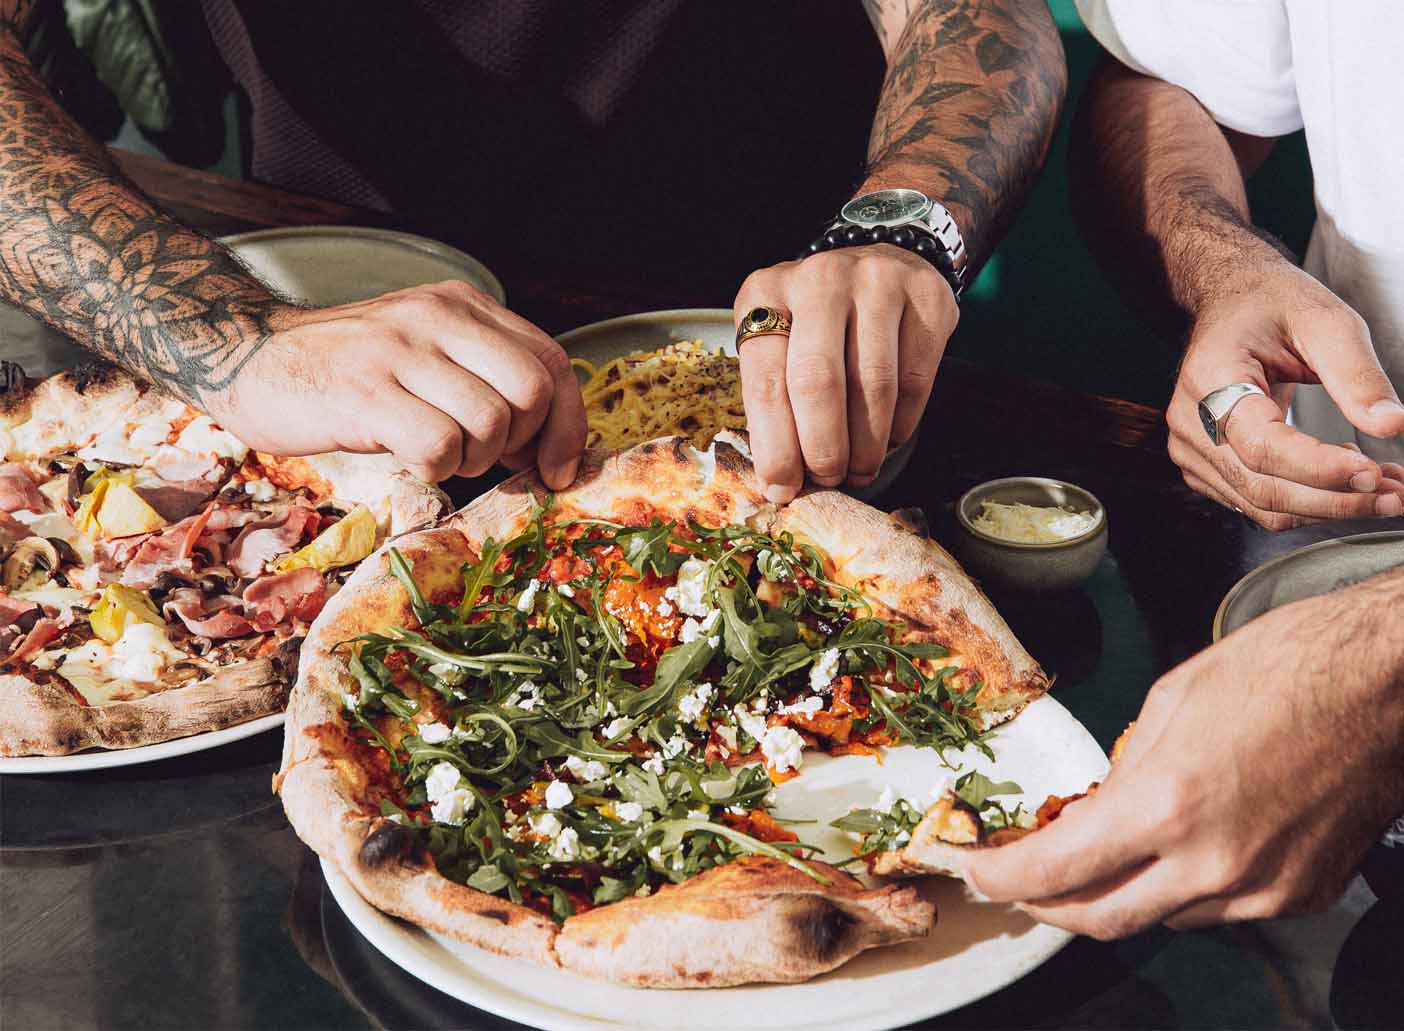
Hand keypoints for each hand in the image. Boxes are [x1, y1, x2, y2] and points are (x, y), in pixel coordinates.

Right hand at [209, 280, 586, 486]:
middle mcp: (437, 318)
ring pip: (489, 421)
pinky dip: (436, 470)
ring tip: (437, 453)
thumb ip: (483, 377)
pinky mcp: (366, 394)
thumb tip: (548, 443)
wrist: (249, 355)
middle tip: (485, 456)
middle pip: (533, 390)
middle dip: (522, 441)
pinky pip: (439, 446)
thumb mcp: (424, 351)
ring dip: (473, 459)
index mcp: (461, 305)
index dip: (569, 423)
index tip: (559, 466)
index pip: (551, 360)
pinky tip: (408, 457)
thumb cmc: (347, 369)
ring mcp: (400, 353)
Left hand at [733, 244, 956, 500]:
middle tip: (828, 479)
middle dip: (823, 447)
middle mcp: (820, 278)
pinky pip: (914, 379)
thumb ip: (777, 399)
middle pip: (818, 382)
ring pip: (872, 385)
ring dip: (866, 444)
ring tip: (860, 470)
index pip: (766, 380)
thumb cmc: (818, 321)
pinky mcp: (927, 297)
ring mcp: (877, 281)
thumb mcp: (781, 341)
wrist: (884, 262)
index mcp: (766, 293)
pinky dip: (901, 423)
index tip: (783, 487)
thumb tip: (782, 481)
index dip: (775, 445)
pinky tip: (888, 440)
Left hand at [964, 572, 1403, 938]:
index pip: (1054, 872)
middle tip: (1018, 881)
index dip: (1000, 878)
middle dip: (1043, 906)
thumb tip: (1091, 813)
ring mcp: (1261, 888)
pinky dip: (1181, 888)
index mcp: (1166, 803)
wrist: (1386, 682)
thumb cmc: (1286, 669)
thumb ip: (1122, 770)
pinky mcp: (1299, 894)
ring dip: (1116, 894)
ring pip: (1159, 919)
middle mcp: (1212, 862)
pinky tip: (1178, 848)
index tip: (975, 868)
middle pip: (1097, 919)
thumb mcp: (1170, 701)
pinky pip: (1217, 910)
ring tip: (1101, 852)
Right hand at [1168, 261, 1403, 529]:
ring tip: (1383, 490)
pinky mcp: (1205, 467)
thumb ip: (1357, 375)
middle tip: (1396, 497)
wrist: (1231, 302)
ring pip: (1261, 505)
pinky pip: (1255, 503)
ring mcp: (1192, 449)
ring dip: (1328, 507)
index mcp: (1210, 379)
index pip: (1263, 445)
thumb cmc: (1271, 306)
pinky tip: (1344, 482)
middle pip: (1262, 487)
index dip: (1319, 469)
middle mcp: (1191, 422)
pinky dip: (1307, 503)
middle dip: (1335, 499)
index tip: (1373, 474)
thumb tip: (1392, 425)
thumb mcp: (1326, 321)